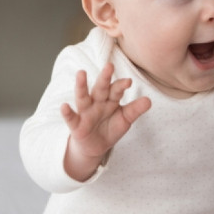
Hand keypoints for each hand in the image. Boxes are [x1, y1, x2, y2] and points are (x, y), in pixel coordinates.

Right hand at [61, 62, 150, 180]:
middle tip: (109, 66)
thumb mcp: (125, 120)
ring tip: (81, 73)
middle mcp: (97, 102)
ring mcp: (85, 112)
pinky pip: (71, 118)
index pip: (116, 90)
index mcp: (110, 100)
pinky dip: (67, 112)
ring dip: (81, 86)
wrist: (95, 147)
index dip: (121, 86)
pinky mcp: (76, 125)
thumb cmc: (110, 128)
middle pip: (100, 88)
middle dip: (104, 78)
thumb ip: (135, 110)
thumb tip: (149, 101)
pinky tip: (64, 106)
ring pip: (83, 97)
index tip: (129, 82)